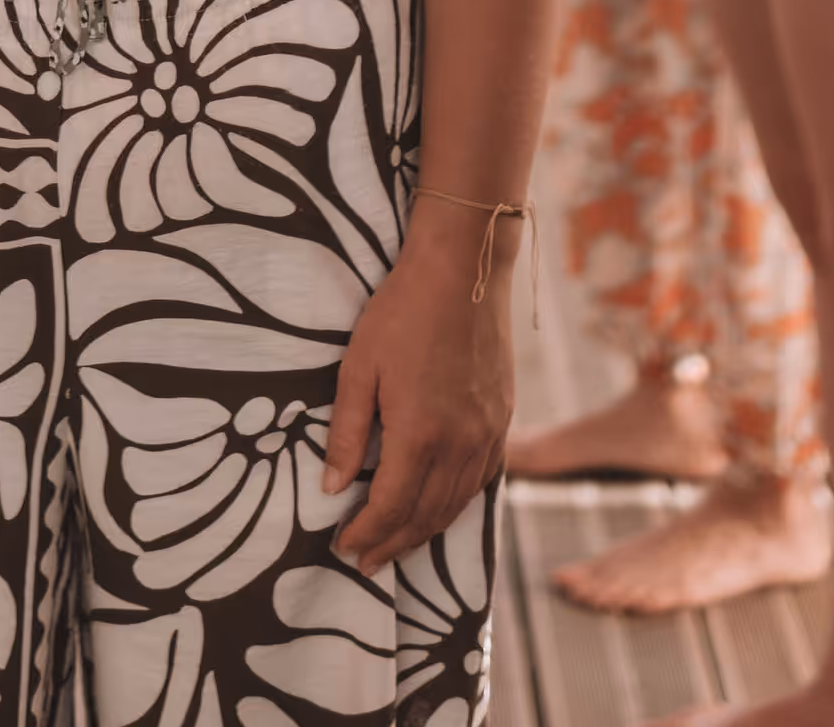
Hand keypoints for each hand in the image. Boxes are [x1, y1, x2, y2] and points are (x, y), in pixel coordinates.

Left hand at [324, 222, 511, 576]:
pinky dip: (455, 505)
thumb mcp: (359, 366)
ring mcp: (487, 435)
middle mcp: (460, 445)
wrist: (463, 270)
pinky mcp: (501, 421)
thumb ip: (347, 432)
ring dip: (423, 532)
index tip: (344, 548)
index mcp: (421, 434)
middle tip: (365, 563)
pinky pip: (479, 481)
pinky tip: (438, 508)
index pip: (391, 507)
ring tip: (395, 546)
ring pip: (455, 504)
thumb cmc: (401, 311)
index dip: (366, 533)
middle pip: (425, 516)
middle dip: (392, 544)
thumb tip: (332, 488)